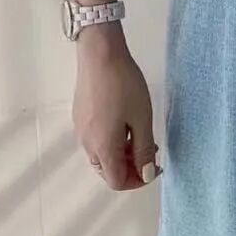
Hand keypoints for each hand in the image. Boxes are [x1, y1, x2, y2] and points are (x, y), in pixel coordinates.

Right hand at [72, 28, 160, 189]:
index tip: (156, 166)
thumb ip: (144, 150)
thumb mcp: (142, 119)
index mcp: (103, 147)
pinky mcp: (79, 116)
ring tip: (141, 134)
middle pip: (108, 170)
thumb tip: (146, 174)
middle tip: (151, 149)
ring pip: (102, 154)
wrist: (99, 53)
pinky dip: (112, 140)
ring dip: (122, 152)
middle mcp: (87, 143)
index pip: (117, 181)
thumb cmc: (124, 85)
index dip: (138, 181)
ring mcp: (80, 129)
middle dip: (131, 167)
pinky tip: (125, 121)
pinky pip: (96, 139)